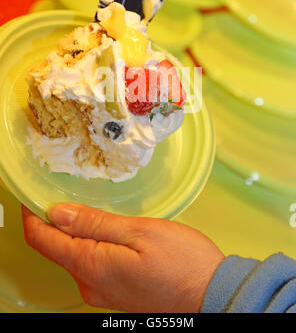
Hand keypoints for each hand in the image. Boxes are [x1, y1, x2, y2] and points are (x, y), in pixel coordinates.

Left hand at [22, 203, 223, 312]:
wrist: (212, 296)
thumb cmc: (182, 263)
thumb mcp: (139, 232)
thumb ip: (95, 223)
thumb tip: (57, 213)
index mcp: (91, 267)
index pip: (42, 240)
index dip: (32, 215)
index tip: (32, 194)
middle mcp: (89, 285)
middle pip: (57, 247)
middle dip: (56, 220)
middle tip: (66, 189)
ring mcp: (102, 292)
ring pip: (75, 255)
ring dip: (75, 231)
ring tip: (90, 206)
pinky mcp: (115, 292)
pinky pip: (91, 264)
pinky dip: (91, 244)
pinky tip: (108, 230)